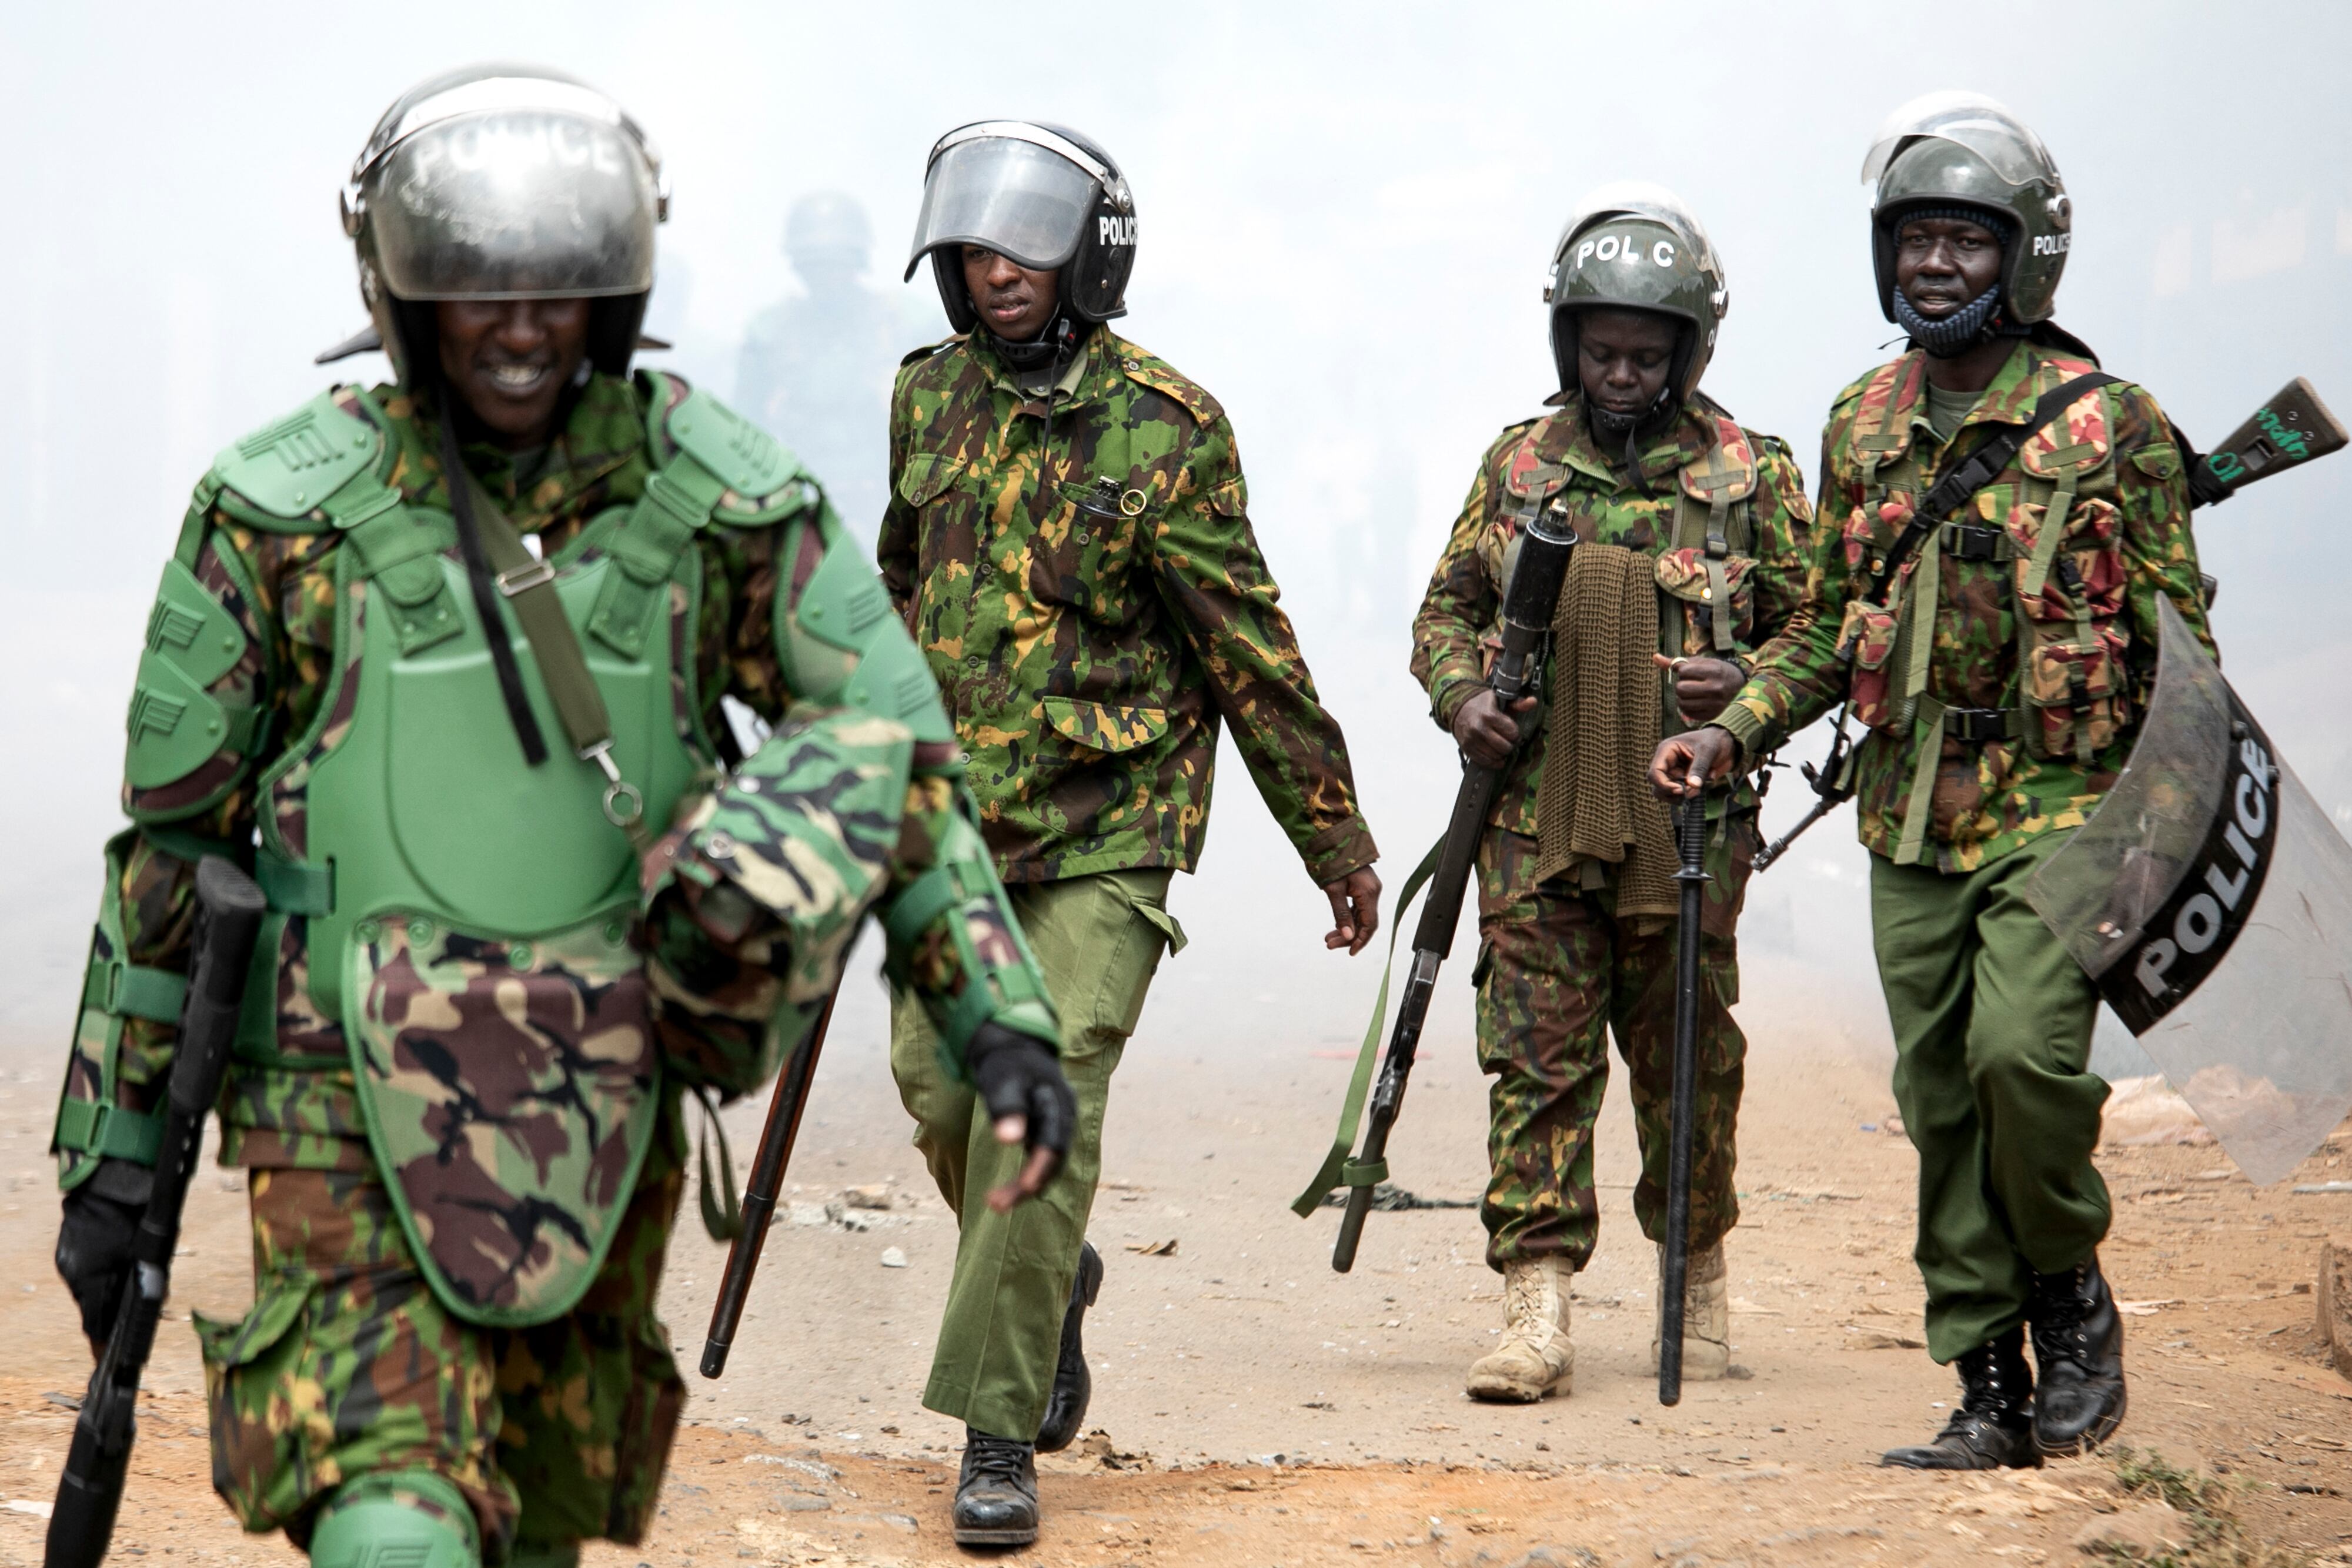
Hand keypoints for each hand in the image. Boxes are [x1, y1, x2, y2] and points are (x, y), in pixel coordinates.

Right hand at [55, 1176, 141, 1352]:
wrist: (105, 1184)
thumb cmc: (133, 1216)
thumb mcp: (149, 1249)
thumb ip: (153, 1277)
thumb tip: (161, 1301)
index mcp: (95, 1280)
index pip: (96, 1325)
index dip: (102, 1344)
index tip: (106, 1358)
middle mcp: (76, 1277)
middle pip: (91, 1310)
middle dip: (106, 1319)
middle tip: (117, 1331)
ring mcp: (67, 1265)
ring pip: (85, 1292)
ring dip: (101, 1296)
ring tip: (117, 1295)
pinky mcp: (65, 1254)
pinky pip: (81, 1275)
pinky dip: (95, 1278)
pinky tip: (108, 1271)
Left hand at [966, 1021, 1076, 1212]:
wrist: (1015, 1049)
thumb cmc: (1007, 1065)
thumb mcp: (1003, 1082)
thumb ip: (1007, 1108)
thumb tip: (1009, 1140)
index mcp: (1058, 1102)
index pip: (1054, 1141)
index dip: (1041, 1167)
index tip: (1025, 1188)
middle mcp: (1064, 1116)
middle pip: (1054, 1158)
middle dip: (1029, 1185)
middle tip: (995, 1205)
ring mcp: (1058, 1125)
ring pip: (1050, 1163)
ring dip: (1027, 1186)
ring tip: (995, 1203)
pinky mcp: (1048, 1132)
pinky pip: (1043, 1160)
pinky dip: (1028, 1177)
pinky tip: (1008, 1193)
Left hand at [1322, 866, 1381, 954]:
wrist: (1331, 838)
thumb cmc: (1331, 860)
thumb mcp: (1333, 890)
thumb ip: (1341, 914)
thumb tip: (1347, 936)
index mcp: (1369, 892)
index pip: (1369, 924)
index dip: (1361, 940)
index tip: (1350, 951)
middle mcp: (1373, 891)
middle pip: (1365, 922)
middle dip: (1349, 936)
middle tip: (1329, 944)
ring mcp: (1368, 888)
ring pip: (1361, 915)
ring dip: (1347, 927)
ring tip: (1329, 938)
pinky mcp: (1362, 886)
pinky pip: (1358, 907)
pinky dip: (1348, 917)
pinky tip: (1337, 925)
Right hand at [1451, 687, 1536, 769]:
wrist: (1459, 709)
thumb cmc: (1483, 704)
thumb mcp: (1500, 699)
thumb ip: (1518, 703)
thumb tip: (1533, 702)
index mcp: (1489, 715)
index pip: (1512, 732)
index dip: (1515, 733)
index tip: (1513, 731)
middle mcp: (1479, 728)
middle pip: (1505, 747)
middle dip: (1510, 744)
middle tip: (1509, 740)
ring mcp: (1472, 740)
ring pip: (1496, 756)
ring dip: (1502, 753)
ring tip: (1501, 746)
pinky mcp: (1467, 749)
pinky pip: (1485, 762)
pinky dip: (1494, 761)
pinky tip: (1496, 756)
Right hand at [1650, 727, 1738, 798]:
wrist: (1727, 744)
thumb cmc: (1714, 740)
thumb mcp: (1708, 751)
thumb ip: (1699, 768)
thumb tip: (1692, 786)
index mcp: (1667, 751)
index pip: (1654, 773)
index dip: (1664, 785)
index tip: (1681, 790)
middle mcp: (1667, 764)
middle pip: (1659, 787)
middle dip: (1676, 793)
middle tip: (1695, 791)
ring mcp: (1675, 774)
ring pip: (1670, 794)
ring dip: (1685, 796)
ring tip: (1701, 787)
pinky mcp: (1684, 782)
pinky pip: (1683, 795)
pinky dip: (1694, 794)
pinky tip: (1705, 784)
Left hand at [1651, 654, 1747, 724]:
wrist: (1740, 687)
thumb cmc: (1717, 672)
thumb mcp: (1702, 662)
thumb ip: (1677, 661)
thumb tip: (1654, 657)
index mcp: (1714, 671)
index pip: (1684, 671)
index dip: (1683, 671)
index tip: (1691, 672)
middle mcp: (1715, 688)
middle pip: (1681, 688)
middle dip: (1681, 685)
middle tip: (1689, 684)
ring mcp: (1715, 704)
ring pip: (1682, 703)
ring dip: (1682, 697)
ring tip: (1691, 693)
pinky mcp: (1712, 716)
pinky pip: (1688, 713)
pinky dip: (1687, 707)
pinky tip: (1694, 701)